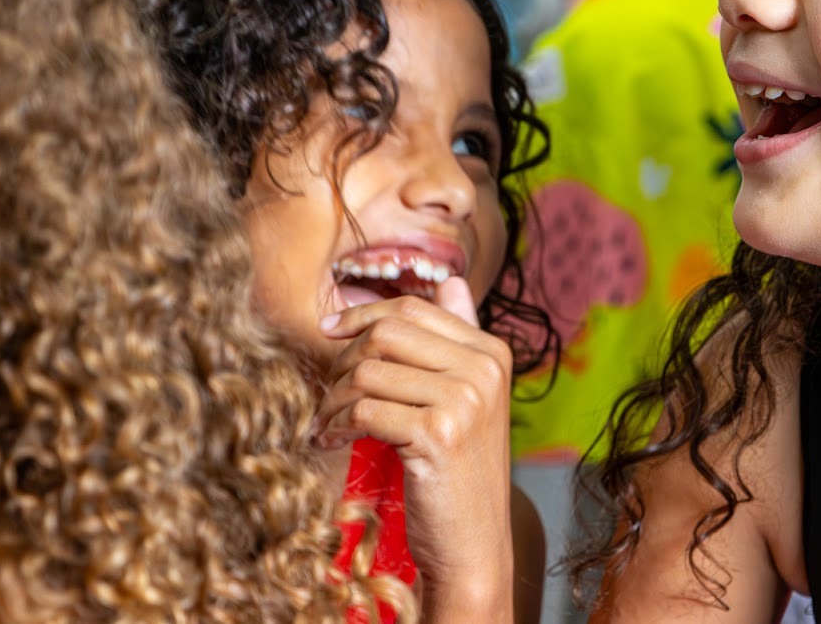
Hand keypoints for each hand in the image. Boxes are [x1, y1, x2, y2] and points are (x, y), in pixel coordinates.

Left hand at [317, 280, 514, 619]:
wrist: (473, 541)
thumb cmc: (461, 470)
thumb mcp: (467, 398)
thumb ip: (457, 339)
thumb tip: (450, 281)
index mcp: (492, 352)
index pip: (413, 309)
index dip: (362, 315)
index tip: (328, 331)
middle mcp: (485, 368)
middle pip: (387, 333)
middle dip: (344, 359)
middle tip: (329, 392)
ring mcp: (466, 400)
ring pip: (369, 372)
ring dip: (334, 398)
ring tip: (328, 420)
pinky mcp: (438, 433)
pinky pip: (364, 409)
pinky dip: (337, 423)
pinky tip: (333, 438)